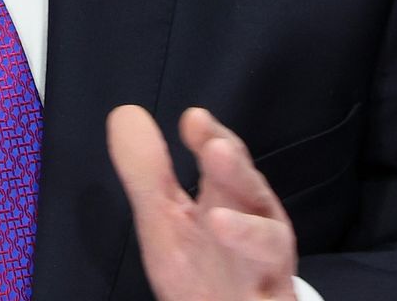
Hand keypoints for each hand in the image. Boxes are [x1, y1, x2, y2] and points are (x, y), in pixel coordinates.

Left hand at [107, 105, 298, 300]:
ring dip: (246, 231)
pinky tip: (242, 278)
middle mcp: (255, 224)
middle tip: (216, 150)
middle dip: (234, 172)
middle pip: (249, 192)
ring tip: (216, 221)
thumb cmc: (201, 267)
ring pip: (266, 242)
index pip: (225, 159)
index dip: (212, 137)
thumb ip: (148, 172)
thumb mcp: (165, 219)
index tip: (193, 118)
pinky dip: (260, 287)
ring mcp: (265, 264)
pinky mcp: (269, 299)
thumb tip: (125, 114)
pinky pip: (270, 294)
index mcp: (229, 197)